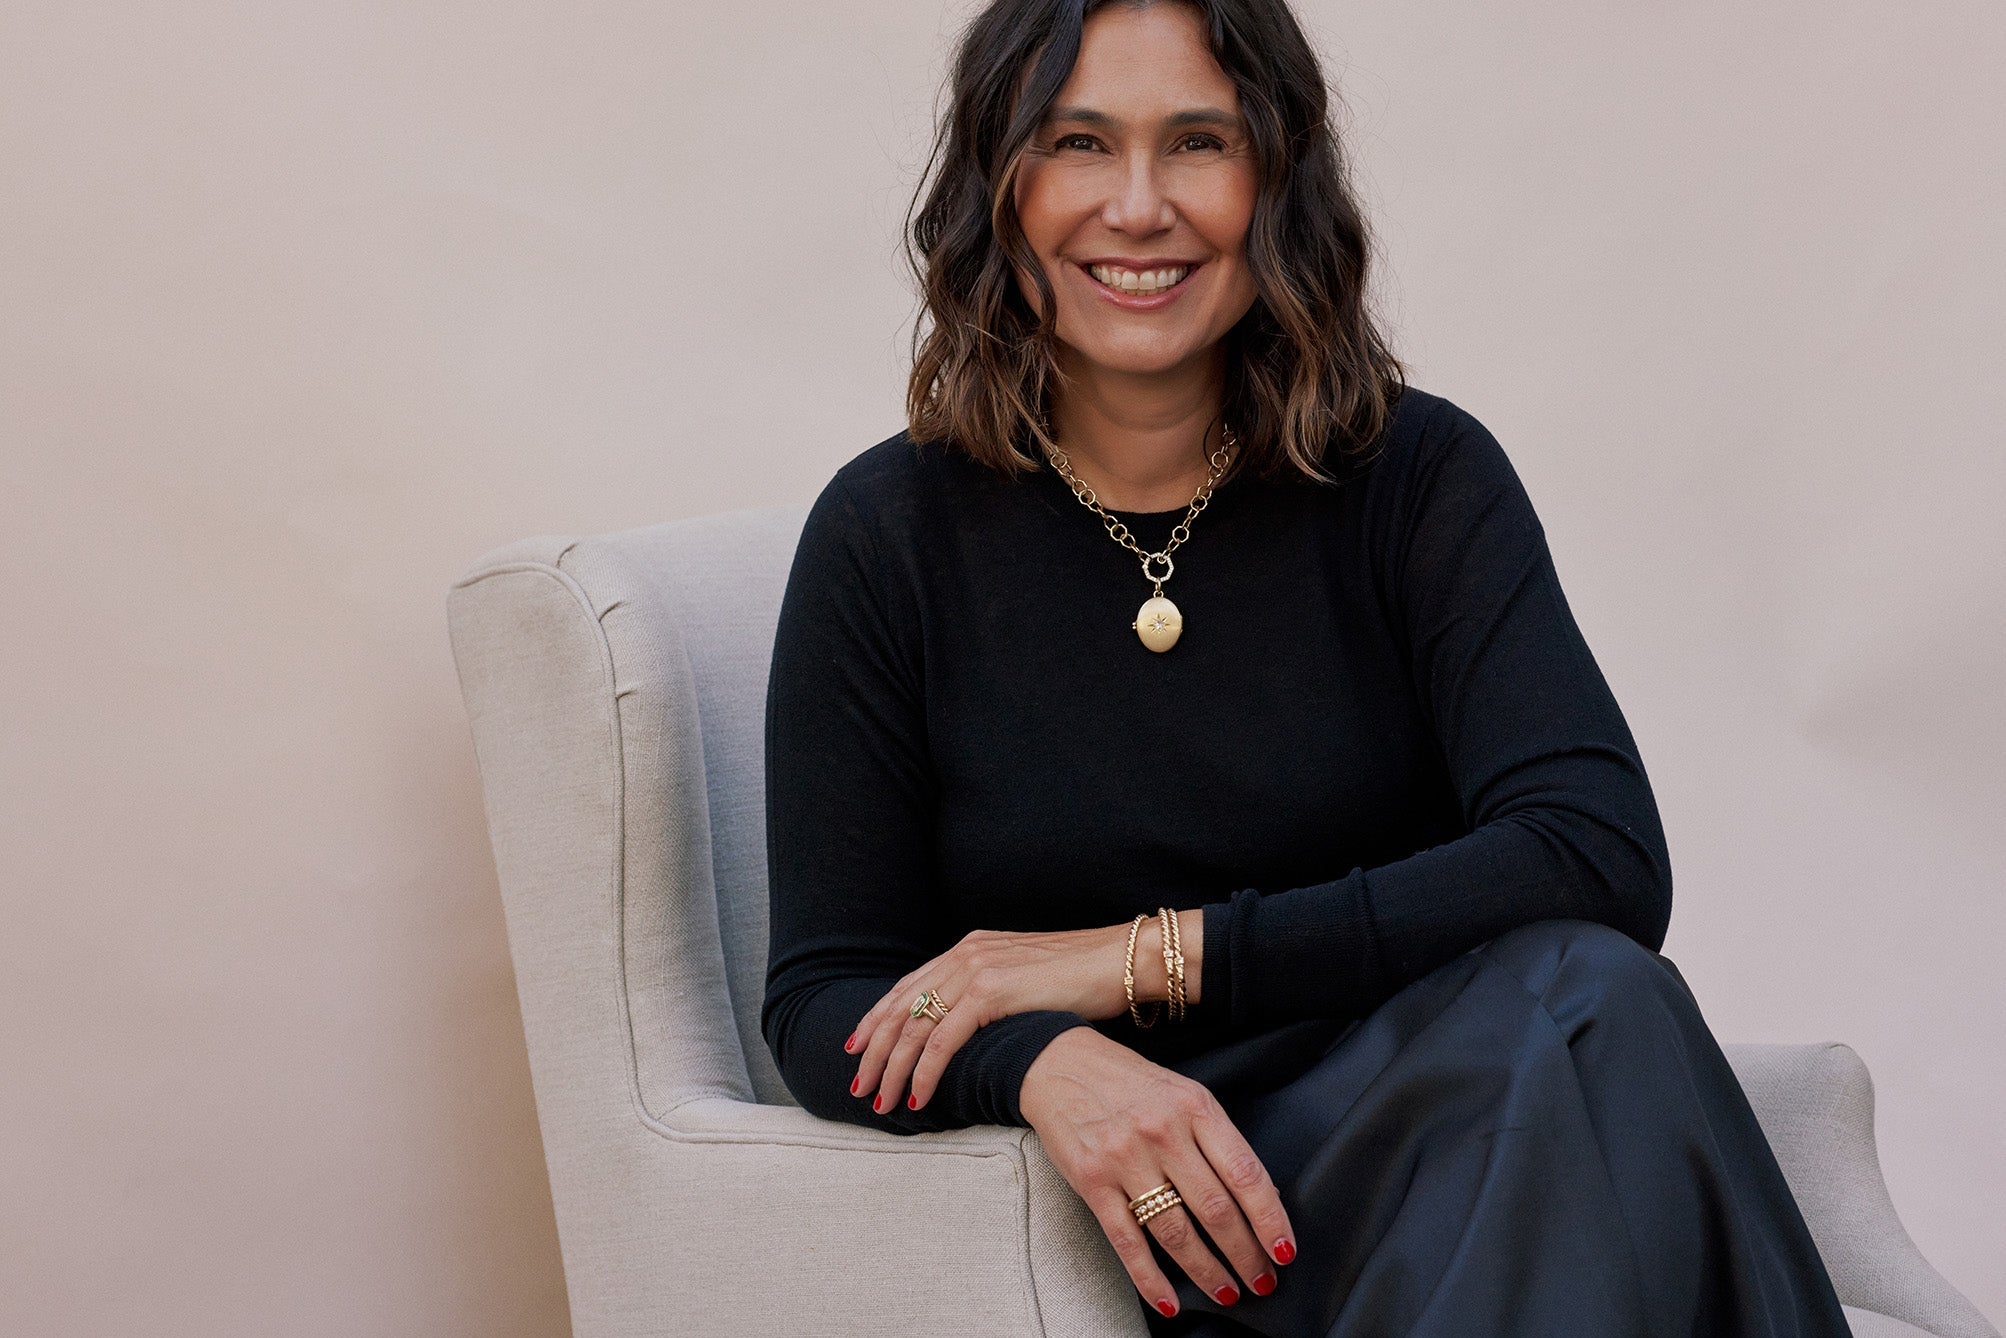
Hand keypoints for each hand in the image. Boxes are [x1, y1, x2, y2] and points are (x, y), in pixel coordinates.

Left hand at [846, 924, 1131, 1114]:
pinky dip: (925, 1072)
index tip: (858, 1049)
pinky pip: (943, 1040)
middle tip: (858, 1085)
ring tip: (880, 1101)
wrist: (1121, 961)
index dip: (877, 1020)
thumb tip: (973, 1031)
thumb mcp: (1025, 982)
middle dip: (873, 1050)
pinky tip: (917, 1096)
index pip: (908, 987)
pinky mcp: (991, 992)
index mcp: (969, 949)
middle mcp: (964, 955)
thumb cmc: (1084, 978)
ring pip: (913, 1027)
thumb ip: (994, 996)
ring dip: (892, 1069)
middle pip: (900, 1007)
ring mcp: (976, 970)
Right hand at [1018, 1028, 1295, 1317]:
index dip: (1270, 1219)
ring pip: (1177, 1232)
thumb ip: (1215, 1138)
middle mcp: (1162, 1132)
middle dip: (1246, 1255)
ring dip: (1207, 1272)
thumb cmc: (1129, 1081)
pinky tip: (1169, 1301)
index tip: (1284, 1249)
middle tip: (1262, 1280)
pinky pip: (1128, 1242)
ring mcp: (1125, 1159)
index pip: (1246, 1174)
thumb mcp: (1183, 1093)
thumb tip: (1256, 1195)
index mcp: (1195, 1107)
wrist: (1059, 1064)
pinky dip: (1150, 1280)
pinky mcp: (1092, 1182)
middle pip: (1216, 1210)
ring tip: (1227, 1291)